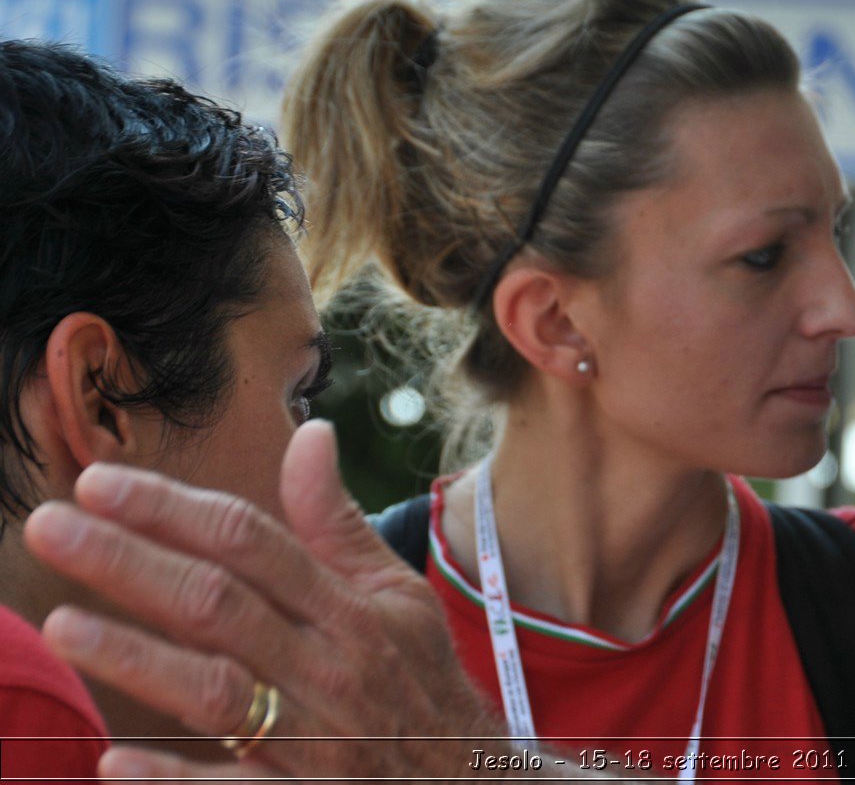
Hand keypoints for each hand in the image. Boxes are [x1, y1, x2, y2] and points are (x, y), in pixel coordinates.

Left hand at [23, 420, 519, 780]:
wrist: (471, 781)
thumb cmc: (419, 679)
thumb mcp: (396, 593)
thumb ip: (337, 522)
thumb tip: (310, 435)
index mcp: (349, 608)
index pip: (252, 543)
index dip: (174, 509)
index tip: (102, 483)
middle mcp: (327, 666)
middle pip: (218, 604)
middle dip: (131, 562)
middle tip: (52, 525)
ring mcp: (313, 738)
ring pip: (215, 690)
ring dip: (138, 657)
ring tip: (64, 624)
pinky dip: (175, 780)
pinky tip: (116, 763)